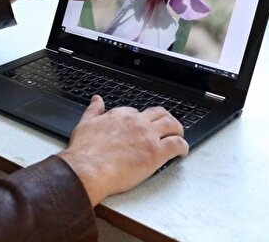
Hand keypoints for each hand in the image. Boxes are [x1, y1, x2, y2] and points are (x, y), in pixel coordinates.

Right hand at [57, 95, 188, 205]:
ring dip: (178, 130)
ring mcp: (148, 136)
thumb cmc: (84, 151)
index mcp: (120, 115)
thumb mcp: (85, 123)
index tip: (143, 127)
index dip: (142, 120)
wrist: (88, 169)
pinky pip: (177, 144)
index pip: (137, 112)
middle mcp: (136, 122)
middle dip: (165, 119)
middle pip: (159, 113)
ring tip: (178, 137)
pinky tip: (181, 153)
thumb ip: (93, 110)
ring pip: (172, 125)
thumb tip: (96, 99)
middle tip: (168, 127)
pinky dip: (183, 147)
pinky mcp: (156, 152)